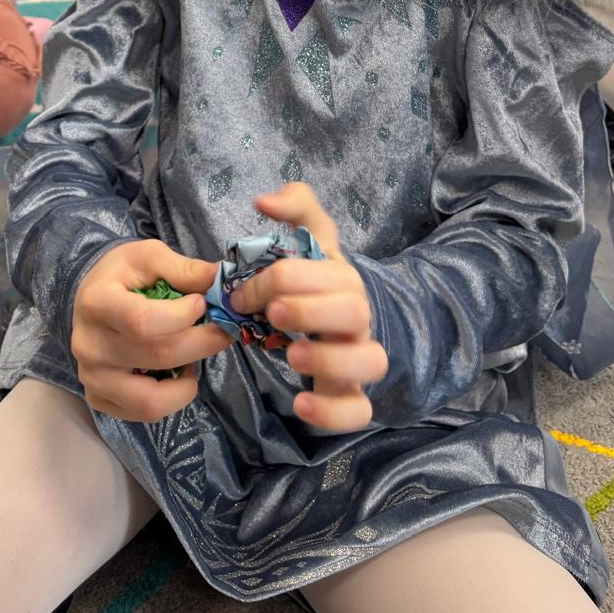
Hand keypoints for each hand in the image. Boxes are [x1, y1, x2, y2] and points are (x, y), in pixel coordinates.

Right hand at [72, 240, 231, 421]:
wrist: (89, 297)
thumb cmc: (121, 274)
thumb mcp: (148, 257)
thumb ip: (182, 269)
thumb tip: (219, 279)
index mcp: (97, 303)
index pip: (143, 322)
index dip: (182, 316)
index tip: (202, 302)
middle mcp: (88, 345)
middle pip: (157, 357)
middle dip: (201, 344)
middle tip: (222, 332)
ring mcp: (91, 377)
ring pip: (151, 400)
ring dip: (187, 383)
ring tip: (193, 358)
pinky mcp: (98, 399)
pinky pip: (144, 413)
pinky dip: (170, 398)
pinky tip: (174, 373)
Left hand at [231, 183, 387, 432]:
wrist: (344, 323)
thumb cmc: (317, 280)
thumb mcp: (312, 238)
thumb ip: (295, 207)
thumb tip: (262, 201)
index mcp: (344, 279)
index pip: (327, 272)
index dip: (285, 278)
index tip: (242, 292)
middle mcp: (358, 318)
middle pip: (354, 312)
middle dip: (310, 310)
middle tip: (270, 314)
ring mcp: (359, 358)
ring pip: (370, 362)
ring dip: (329, 358)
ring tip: (290, 355)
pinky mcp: (352, 396)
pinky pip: (359, 412)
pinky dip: (333, 412)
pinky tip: (301, 403)